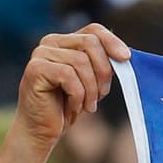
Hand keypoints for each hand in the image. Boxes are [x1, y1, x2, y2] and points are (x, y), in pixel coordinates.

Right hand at [13, 24, 130, 153]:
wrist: (41, 132)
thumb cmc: (66, 108)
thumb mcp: (90, 82)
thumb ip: (101, 65)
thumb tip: (125, 55)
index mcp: (63, 41)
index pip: (93, 30)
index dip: (112, 42)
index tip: (126, 58)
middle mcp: (50, 43)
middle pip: (90, 43)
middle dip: (103, 71)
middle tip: (102, 95)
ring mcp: (40, 54)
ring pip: (81, 61)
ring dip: (91, 89)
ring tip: (88, 106)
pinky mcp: (36, 69)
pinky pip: (68, 75)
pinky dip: (78, 95)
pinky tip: (74, 107)